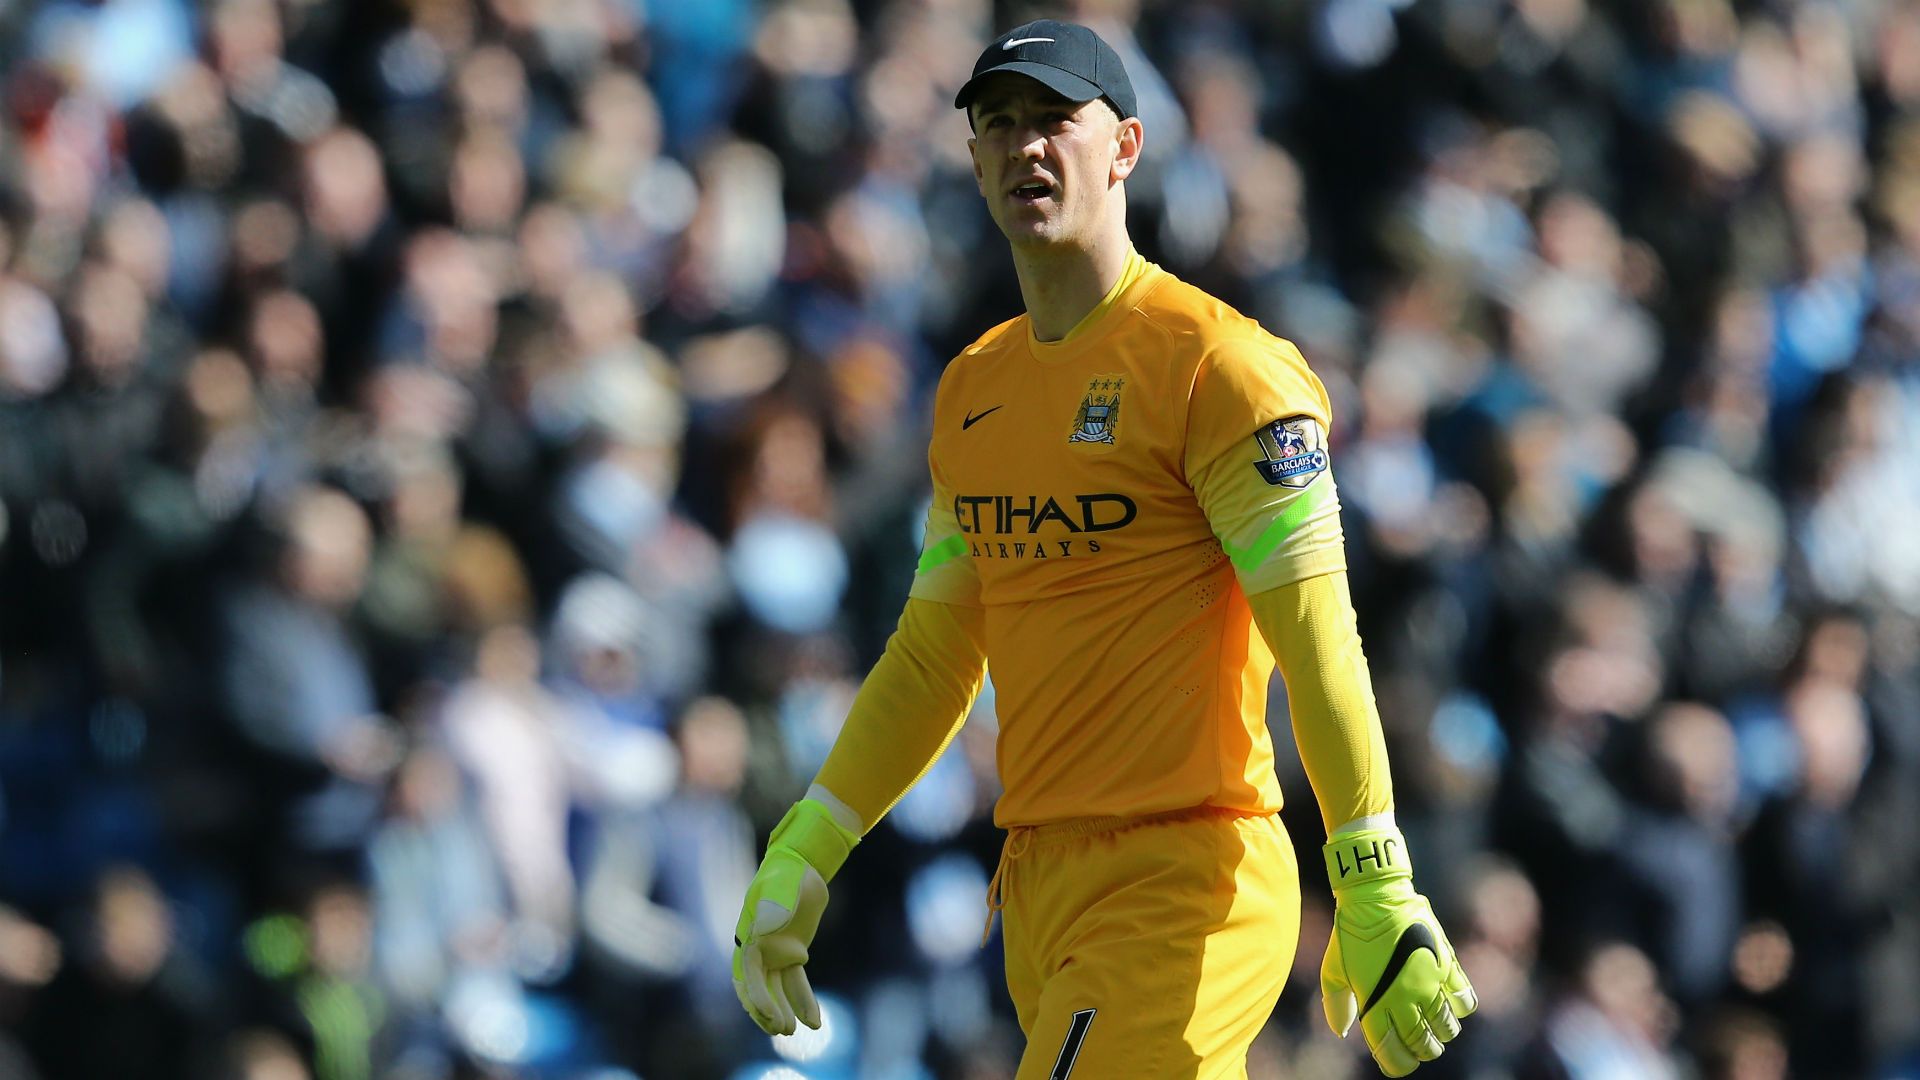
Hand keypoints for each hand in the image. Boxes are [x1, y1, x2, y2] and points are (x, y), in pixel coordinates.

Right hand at [732, 799, 858, 1035]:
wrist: (801, 866)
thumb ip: (771, 906)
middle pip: (759, 989)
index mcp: (748, 938)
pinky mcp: (793, 954)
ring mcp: (775, 954)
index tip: (768, 1014)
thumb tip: (762, 931)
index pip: (748, 975)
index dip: (755, 997)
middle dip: (768, 1011)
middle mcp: (758, 950)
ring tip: (792, 1031)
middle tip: (782, 1029)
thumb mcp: (779, 887)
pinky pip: (796, 983)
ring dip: (784, 1010)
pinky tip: (814, 1022)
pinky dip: (803, 1001)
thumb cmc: (785, 875)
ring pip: (777, 991)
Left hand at [1321, 828, 1476, 1076]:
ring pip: (1446, 1027)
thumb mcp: (1334, 969)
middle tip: (1421, 1046)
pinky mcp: (1447, 964)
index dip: (1397, 1063)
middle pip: (1422, 1044)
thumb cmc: (1350, 933)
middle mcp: (1404, 998)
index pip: (1391, 1051)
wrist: (1375, 895)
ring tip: (1435, 1026)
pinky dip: (1460, 1007)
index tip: (1397, 1062)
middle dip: (1422, 1051)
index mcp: (1375, 1003)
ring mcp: (1428, 982)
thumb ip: (1337, 1004)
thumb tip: (1344, 1031)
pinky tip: (1450, 1000)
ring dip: (1442, 1033)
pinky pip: (1465, 999)